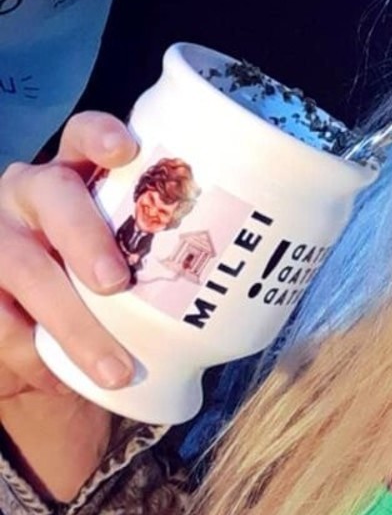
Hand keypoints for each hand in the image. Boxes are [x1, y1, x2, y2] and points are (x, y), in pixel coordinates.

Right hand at [0, 112, 139, 402]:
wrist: (38, 338)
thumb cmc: (107, 285)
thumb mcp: (132, 259)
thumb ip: (163, 255)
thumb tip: (244, 287)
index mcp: (78, 173)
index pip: (83, 135)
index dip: (100, 136)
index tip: (127, 152)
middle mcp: (31, 194)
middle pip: (52, 196)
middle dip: (85, 238)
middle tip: (117, 282)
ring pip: (24, 268)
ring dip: (72, 323)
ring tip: (116, 368)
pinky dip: (33, 356)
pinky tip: (61, 380)